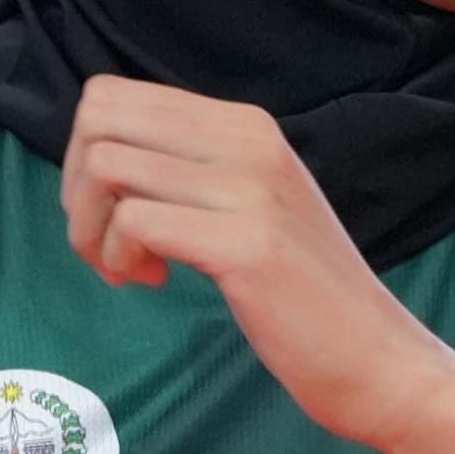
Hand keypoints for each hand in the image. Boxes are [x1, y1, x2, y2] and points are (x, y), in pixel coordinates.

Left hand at [60, 77, 454, 453]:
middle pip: (98, 118)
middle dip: (76, 187)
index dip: (84, 155)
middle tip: (106, 243)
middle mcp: (248, 140)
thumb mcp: (247, 205)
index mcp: (245, 124)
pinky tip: (155, 283)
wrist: (378, 358)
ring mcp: (249, 189)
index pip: (114, 95)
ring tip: (129, 269)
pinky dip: (121, 257)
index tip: (113, 213)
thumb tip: (95, 157)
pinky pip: (136, 221)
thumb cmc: (300, 293)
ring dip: (93, 229)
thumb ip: (188, 171)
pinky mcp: (245, 244)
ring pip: (108, 166)